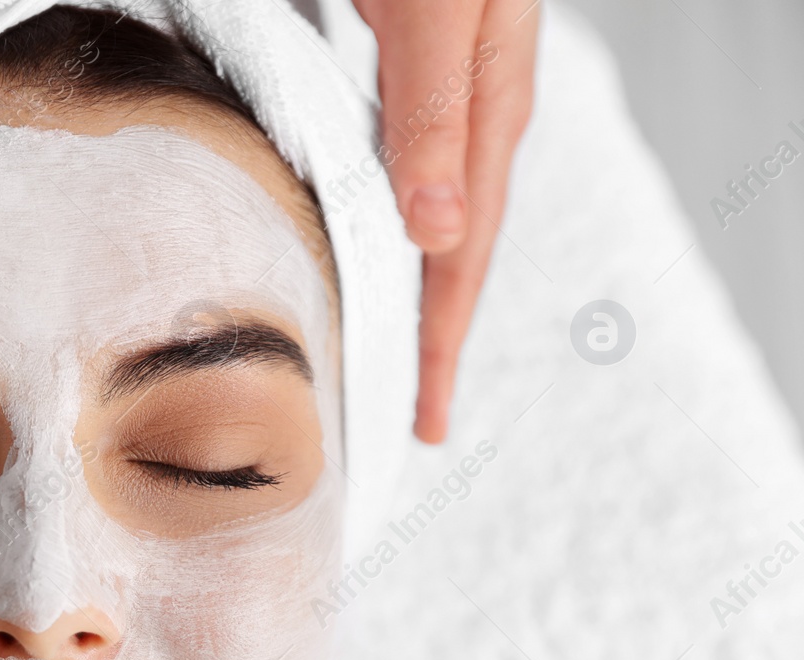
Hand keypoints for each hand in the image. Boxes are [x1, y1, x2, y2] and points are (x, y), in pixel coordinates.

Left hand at [351, 0, 539, 442]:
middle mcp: (469, 108)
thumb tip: (437, 233)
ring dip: (412, 282)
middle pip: (455, 246)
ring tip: (393, 347)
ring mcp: (440, 85)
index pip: (463, 254)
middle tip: (412, 417)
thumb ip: (432, 112)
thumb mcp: (432, 13)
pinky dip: (388, 217)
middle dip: (433, 334)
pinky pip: (404, 165)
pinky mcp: (403, 57)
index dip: (441, 342)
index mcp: (484, 110)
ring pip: (430, 209)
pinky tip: (368, 232)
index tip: (424, 424)